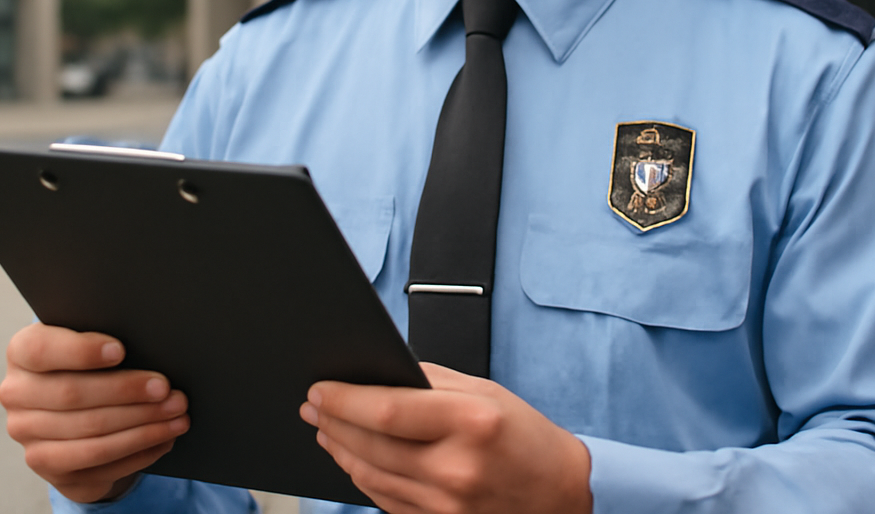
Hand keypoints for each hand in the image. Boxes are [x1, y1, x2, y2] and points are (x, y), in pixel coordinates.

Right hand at [0, 323, 189, 502]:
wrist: (74, 407)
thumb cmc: (91, 362)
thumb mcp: (91, 342)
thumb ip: (106, 340)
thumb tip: (152, 345)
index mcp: (21, 352)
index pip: (42, 350)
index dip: (81, 351)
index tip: (121, 350)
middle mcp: (16, 394)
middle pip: (73, 395)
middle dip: (127, 392)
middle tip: (166, 389)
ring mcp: (29, 435)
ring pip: (90, 434)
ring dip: (142, 426)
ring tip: (177, 415)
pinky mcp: (50, 468)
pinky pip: (99, 463)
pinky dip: (139, 450)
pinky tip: (164, 438)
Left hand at [301, 362, 591, 513]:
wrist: (563, 495)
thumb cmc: (526, 438)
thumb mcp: (487, 393)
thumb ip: (432, 382)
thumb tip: (378, 374)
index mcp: (471, 422)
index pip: (387, 409)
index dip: (345, 400)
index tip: (320, 390)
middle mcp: (456, 468)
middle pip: (371, 446)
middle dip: (333, 423)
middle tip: (311, 406)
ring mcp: (448, 505)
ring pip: (372, 477)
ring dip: (341, 451)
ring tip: (324, 430)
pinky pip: (386, 501)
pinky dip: (363, 478)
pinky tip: (353, 459)